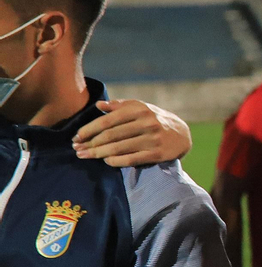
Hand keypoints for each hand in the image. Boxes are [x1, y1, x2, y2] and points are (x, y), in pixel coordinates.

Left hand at [74, 100, 191, 166]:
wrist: (181, 134)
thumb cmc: (154, 119)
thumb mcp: (140, 108)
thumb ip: (119, 106)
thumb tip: (98, 105)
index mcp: (139, 110)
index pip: (108, 120)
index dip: (89, 129)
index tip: (76, 136)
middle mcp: (147, 123)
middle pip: (111, 135)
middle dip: (90, 143)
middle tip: (77, 149)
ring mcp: (152, 139)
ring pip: (118, 148)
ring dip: (98, 154)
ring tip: (85, 156)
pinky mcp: (157, 153)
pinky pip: (130, 159)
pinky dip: (115, 161)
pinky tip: (105, 161)